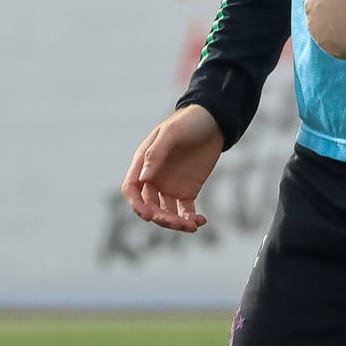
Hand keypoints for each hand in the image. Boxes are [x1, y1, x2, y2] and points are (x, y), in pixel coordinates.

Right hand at [120, 105, 223, 232]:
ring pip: (166, 213)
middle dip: (161, 218)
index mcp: (143, 162)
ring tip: (192, 225)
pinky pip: (185, 211)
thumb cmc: (188, 122)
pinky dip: (191, 220)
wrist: (214, 121)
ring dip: (176, 223)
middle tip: (178, 223)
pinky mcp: (187, 191)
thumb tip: (143, 179)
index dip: (137, 205)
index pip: (131, 189)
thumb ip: (156, 154)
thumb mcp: (172, 133)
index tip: (149, 216)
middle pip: (149, 206)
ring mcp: (169, 186)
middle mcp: (153, 178)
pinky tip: (201, 221)